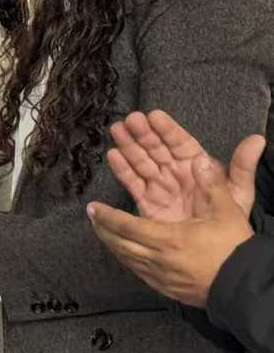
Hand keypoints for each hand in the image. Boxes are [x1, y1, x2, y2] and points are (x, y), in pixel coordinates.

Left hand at [89, 137, 263, 307]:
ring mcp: (160, 277)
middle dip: (102, 229)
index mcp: (168, 239)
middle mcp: (158, 259)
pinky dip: (127, 259)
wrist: (245, 288)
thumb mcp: (228, 212)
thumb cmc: (235, 250)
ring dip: (112, 244)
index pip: (126, 226)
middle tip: (92, 217)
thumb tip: (200, 160)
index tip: (92, 207)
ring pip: (126, 259)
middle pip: (119, 244)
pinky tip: (125, 253)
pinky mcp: (166, 288)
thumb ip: (213, 185)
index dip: (106, 216)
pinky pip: (138, 271)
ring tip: (102, 231)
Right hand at [108, 110, 258, 221]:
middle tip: (131, 120)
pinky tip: (113, 155)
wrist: (214, 256)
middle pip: (157, 149)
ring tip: (117, 130)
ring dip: (129, 146)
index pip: (180, 143)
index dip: (167, 130)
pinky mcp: (147, 203)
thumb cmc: (229, 222)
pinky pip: (133, 183)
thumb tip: (257, 140)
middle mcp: (176, 173)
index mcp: (197, 167)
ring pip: (142, 162)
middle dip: (143, 134)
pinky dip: (123, 169)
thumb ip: (243, 166)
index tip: (154, 116)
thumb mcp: (239, 193)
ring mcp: (160, 187)